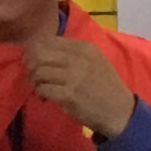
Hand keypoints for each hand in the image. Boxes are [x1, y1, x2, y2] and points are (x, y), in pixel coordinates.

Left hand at [21, 31, 138, 140]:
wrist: (120, 111)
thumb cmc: (104, 86)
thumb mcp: (93, 61)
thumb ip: (70, 53)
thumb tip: (39, 50)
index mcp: (83, 47)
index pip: (47, 40)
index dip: (35, 50)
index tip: (35, 61)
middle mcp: (78, 58)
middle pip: (39, 53)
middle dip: (30, 64)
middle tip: (33, 75)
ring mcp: (73, 76)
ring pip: (38, 71)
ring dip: (35, 81)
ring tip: (41, 88)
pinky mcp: (69, 94)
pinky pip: (42, 88)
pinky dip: (40, 93)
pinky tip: (45, 97)